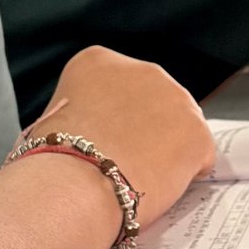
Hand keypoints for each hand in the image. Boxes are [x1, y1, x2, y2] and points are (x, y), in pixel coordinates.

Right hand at [36, 47, 215, 227]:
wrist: (74, 186)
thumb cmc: (54, 160)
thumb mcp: (49, 117)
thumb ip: (78, 112)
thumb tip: (84, 130)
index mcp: (100, 62)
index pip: (118, 86)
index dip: (111, 118)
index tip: (104, 137)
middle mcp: (144, 70)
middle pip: (154, 101)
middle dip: (145, 129)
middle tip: (125, 160)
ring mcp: (176, 99)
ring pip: (179, 127)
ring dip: (166, 150)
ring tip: (140, 177)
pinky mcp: (198, 133)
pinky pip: (199, 156)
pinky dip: (185, 174)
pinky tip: (160, 185)